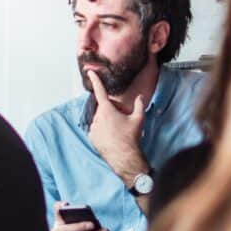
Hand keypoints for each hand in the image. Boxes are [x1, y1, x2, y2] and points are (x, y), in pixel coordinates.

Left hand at [87, 71, 148, 186]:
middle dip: (110, 109)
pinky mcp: (92, 138)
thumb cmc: (131, 137)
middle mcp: (97, 117)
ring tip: (117, 129)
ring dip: (106, 120)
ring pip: (99, 118)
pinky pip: (96, 129)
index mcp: (107, 110)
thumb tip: (140, 96)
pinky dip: (102, 129)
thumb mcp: (138, 119)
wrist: (125, 158)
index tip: (90, 71)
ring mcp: (93, 128)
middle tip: (121, 117)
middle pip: (102, 107)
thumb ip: (139, 104)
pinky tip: (112, 136)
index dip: (95, 80)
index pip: (100, 91)